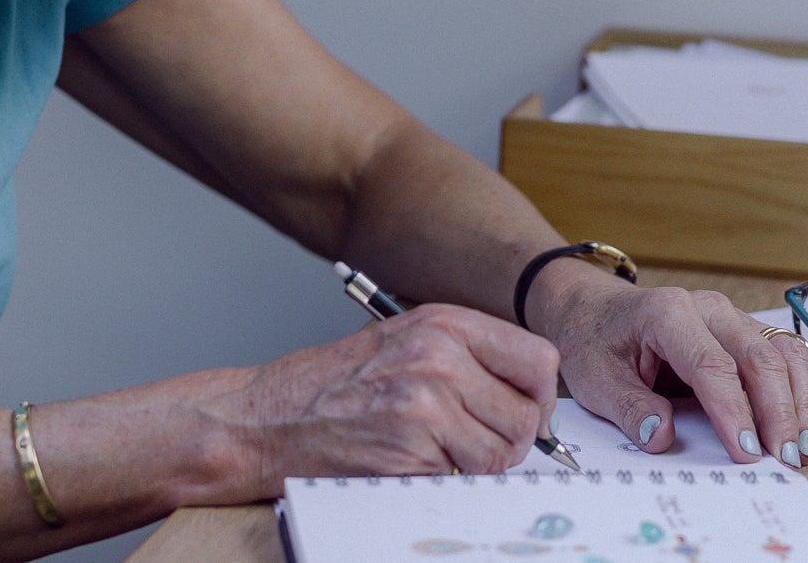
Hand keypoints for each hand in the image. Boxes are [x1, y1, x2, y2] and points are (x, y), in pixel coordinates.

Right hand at [198, 303, 559, 498]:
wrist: (267, 417)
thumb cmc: (333, 384)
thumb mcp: (405, 341)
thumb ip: (468, 355)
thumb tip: (533, 390)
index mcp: (445, 324)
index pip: (541, 359)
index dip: (541, 395)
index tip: (526, 409)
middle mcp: (439, 359)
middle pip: (528, 416)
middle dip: (509, 440)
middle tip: (473, 442)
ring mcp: (426, 406)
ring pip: (501, 455)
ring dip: (476, 465)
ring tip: (435, 451)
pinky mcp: (411, 452)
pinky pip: (462, 480)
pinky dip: (444, 481)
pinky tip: (408, 462)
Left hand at [530, 271, 807, 467]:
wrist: (595, 309)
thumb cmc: (595, 340)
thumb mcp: (594, 379)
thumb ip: (628, 408)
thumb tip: (661, 436)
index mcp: (668, 313)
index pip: (712, 365)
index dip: (733, 411)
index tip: (746, 452)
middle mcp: (708, 309)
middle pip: (758, 357)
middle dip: (777, 412)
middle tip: (784, 460)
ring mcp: (731, 317)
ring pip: (782, 354)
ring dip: (796, 402)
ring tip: (799, 449)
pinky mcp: (744, 332)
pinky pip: (784, 355)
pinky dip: (797, 391)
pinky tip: (798, 427)